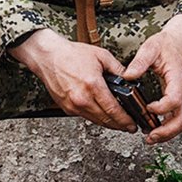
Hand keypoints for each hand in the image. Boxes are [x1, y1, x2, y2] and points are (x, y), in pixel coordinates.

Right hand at [9, 29, 131, 130]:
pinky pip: (85, 117)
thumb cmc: (71, 54)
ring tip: (118, 122)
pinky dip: (95, 117)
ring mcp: (73, 105)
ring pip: (95, 121)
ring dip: (108, 124)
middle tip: (129, 127)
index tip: (132, 124)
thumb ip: (118, 69)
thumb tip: (130, 79)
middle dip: (120, 125)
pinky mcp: (66, 108)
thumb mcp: (101, 56)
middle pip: (105, 120)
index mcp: (93, 85)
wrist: (48, 56)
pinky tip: (102, 114)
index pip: (113, 110)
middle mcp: (82, 98)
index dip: (125, 120)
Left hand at [120, 14, 181, 145]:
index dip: (161, 108)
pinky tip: (156, 128)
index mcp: (178, 77)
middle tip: (151, 136)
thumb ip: (139, 61)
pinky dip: (169, 126)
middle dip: (167, 131)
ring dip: (169, 132)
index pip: (174, 100)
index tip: (148, 108)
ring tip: (152, 137)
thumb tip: (127, 76)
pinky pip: (180, 116)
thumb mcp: (151, 47)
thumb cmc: (168, 44)